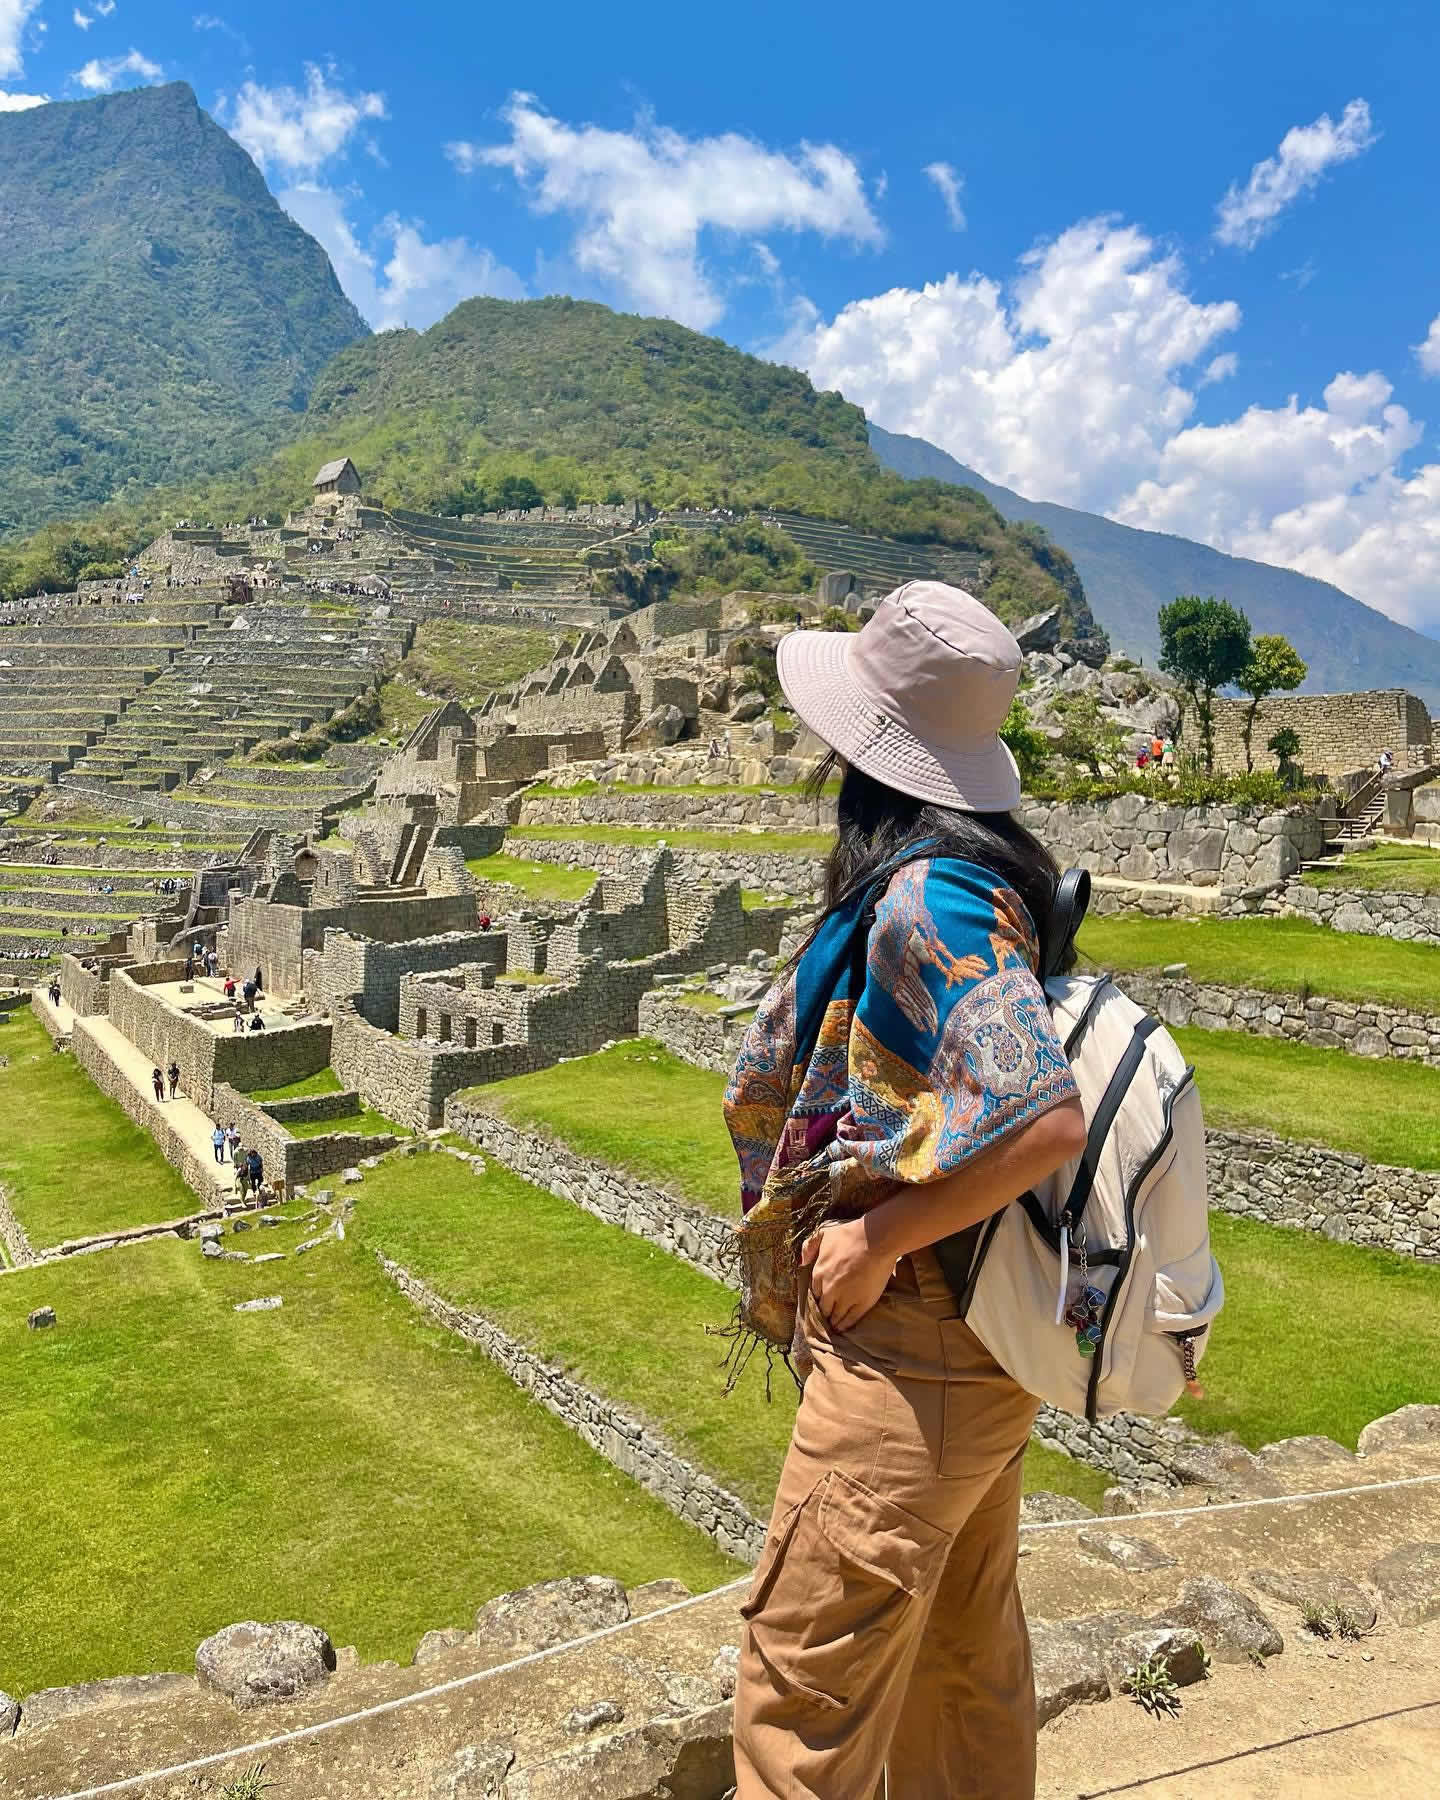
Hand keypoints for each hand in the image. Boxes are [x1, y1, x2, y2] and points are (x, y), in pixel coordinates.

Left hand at [801, 1219, 893, 1333]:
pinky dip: (844, 1326)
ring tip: (834, 1326)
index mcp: (818, 1273)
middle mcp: (828, 1289)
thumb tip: (801, 1261)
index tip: (821, 1301)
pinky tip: (843, 1328)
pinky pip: (850, 1320)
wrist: (875, 1240)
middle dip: (824, 1312)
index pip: (813, 1293)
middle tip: (827, 1317)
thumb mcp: (825, 1233)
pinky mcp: (861, 1304)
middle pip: (822, 1307)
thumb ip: (810, 1246)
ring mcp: (845, 1298)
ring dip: (833, 1322)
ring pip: (835, 1317)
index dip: (817, 1298)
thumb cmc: (851, 1235)